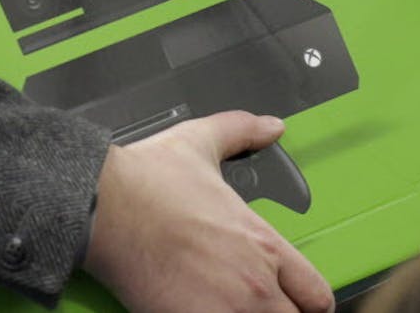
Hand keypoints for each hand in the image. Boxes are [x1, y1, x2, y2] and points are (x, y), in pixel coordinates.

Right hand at [83, 111, 332, 312]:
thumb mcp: (201, 142)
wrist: (103, 207)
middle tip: (260, 306)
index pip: (317, 294)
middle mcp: (254, 284)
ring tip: (229, 309)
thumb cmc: (145, 182)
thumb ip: (241, 131)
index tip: (296, 299)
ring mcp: (226, 312)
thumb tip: (269, 126)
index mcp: (263, 243)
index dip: (308, 299)